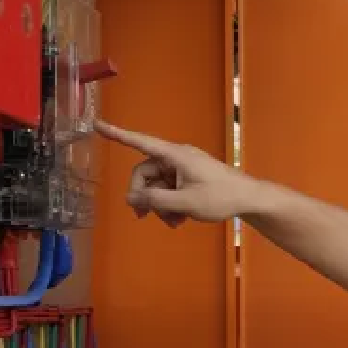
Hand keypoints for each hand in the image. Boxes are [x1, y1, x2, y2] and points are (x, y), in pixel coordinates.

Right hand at [95, 120, 255, 227]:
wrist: (249, 199)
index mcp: (175, 155)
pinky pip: (169, 188)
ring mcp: (183, 167)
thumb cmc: (221, 197)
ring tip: (173, 223)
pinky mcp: (189, 177)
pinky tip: (179, 220)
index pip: (140, 142)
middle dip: (145, 196)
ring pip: (157, 185)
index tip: (98, 125)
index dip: (117, 134)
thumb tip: (131, 197)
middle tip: (144, 217)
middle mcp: (176, 157)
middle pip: (145, 172)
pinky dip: (170, 203)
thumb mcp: (185, 203)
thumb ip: (155, 200)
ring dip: (159, 205)